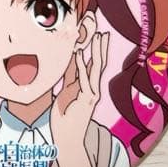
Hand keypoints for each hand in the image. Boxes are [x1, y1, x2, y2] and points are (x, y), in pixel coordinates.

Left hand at [51, 32, 108, 149]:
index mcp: (86, 85)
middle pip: (99, 62)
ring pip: (96, 68)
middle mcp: (92, 88)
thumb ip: (68, 76)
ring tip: (98, 34)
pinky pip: (84, 79)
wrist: (68, 139)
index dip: (95, 46)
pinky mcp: (86, 100)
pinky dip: (81, 65)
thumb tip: (68, 61)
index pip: (93, 61)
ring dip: (96, 51)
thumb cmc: (65, 117)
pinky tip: (79, 52)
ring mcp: (91, 94)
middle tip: (103, 27)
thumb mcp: (65, 91)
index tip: (97, 30)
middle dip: (101, 45)